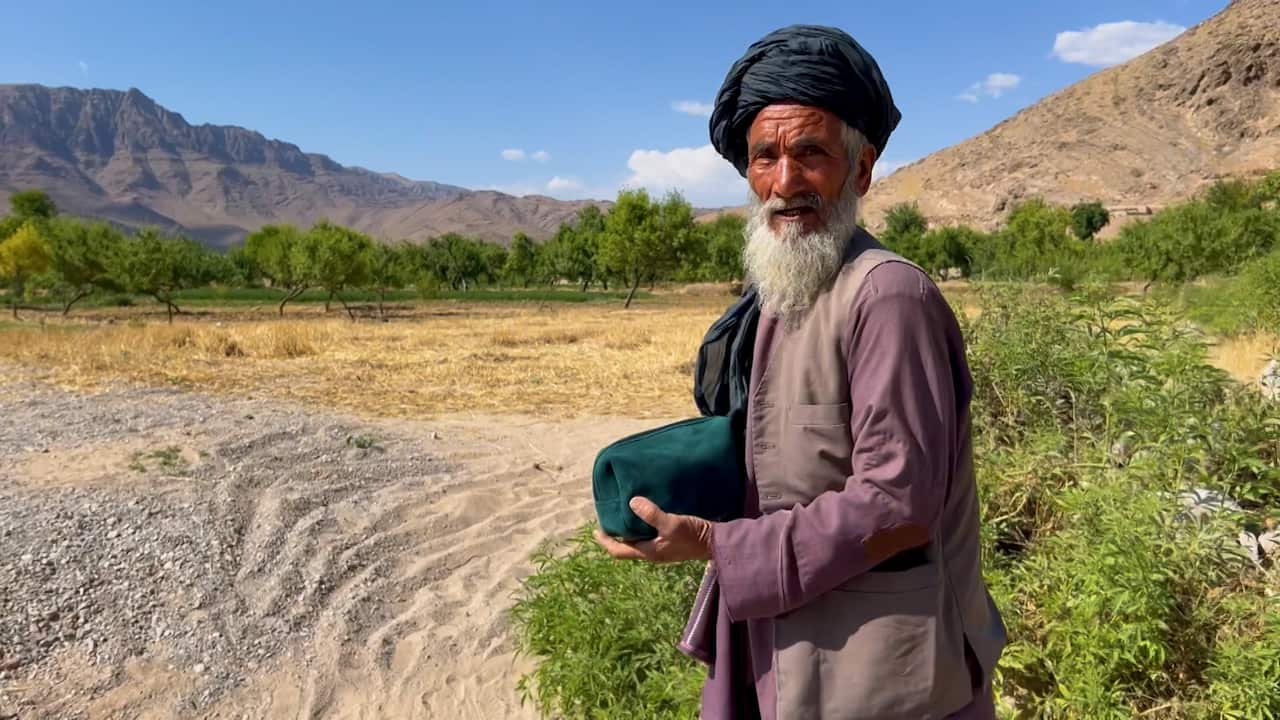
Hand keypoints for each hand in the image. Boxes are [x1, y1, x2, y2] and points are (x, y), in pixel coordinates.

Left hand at [594, 497, 713, 562]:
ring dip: (629, 529)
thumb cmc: (693, 536)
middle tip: (609, 518)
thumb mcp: (671, 524)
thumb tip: (632, 502)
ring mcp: (662, 548)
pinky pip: (649, 535)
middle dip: (615, 534)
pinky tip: (646, 513)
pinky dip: (642, 526)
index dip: (605, 541)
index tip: (596, 530)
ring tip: (624, 513)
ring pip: (638, 540)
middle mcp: (652, 552)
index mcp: (648, 552)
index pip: (619, 550)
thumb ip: (652, 514)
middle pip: (626, 546)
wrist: (716, 543)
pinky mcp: (670, 542)